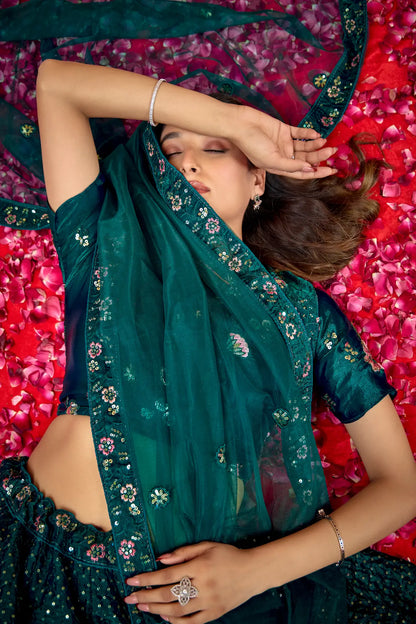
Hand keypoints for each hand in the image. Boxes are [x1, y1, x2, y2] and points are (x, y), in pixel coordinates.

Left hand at [125, 541, 262, 623]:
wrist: (253, 572)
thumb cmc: (228, 555)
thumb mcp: (207, 546)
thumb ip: (183, 552)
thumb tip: (160, 559)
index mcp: (199, 566)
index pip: (167, 575)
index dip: (147, 579)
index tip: (131, 580)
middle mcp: (203, 585)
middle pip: (168, 594)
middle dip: (146, 596)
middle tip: (130, 598)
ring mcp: (209, 602)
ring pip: (177, 611)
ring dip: (157, 610)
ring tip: (143, 607)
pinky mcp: (215, 613)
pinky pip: (192, 622)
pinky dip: (176, 621)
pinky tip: (165, 617)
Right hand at [231, 105, 337, 178]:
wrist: (241, 124)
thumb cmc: (252, 145)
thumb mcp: (272, 160)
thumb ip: (291, 166)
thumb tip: (308, 169)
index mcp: (279, 167)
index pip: (301, 172)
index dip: (316, 172)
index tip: (331, 171)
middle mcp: (283, 156)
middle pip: (306, 159)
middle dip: (319, 157)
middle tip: (332, 151)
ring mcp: (284, 143)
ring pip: (305, 146)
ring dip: (316, 145)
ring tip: (325, 142)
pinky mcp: (284, 130)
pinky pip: (299, 133)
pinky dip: (308, 134)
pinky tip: (316, 134)